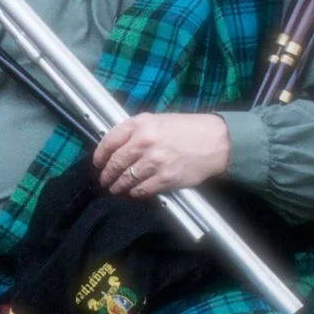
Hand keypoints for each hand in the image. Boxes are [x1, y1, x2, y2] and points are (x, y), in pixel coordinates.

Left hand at [93, 113, 229, 199]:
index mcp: (140, 124)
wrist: (215, 141)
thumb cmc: (187, 128)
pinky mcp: (165, 178)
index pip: (110, 141)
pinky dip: (136, 193)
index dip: (100, 155)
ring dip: (118, 186)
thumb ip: (136, 130)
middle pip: (116, 163)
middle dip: (107, 174)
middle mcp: (144, 142)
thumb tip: (117, 145)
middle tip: (105, 180)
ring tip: (116, 189)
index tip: (97, 163)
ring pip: (126, 179)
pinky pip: (142, 190)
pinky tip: (134, 192)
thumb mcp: (158, 120)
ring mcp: (154, 162)